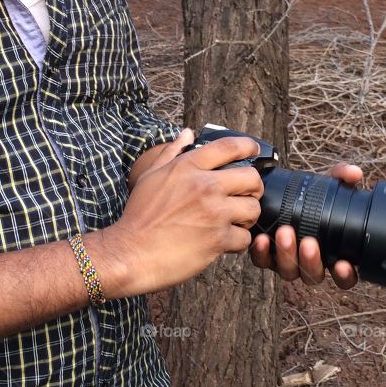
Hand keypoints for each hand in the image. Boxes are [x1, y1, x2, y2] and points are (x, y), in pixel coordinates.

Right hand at [102, 129, 265, 295]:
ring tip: (234, 222)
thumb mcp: (151, 176)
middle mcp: (204, 186)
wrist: (130, 253)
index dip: (248, 146)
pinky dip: (237, 242)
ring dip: (247, 217)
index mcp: (188, 167)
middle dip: (253, 188)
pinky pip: (244, 237)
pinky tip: (224, 243)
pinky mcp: (217, 239)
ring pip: (253, 209)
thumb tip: (188, 133)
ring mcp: (213, 213)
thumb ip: (172, 152)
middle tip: (246, 196)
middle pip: (251, 178)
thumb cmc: (138, 216)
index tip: (255, 151)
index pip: (229, 147)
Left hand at [249, 162, 363, 288]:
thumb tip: (354, 173)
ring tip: (285, 233)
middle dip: (311, 261)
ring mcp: (287, 262)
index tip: (343, 263)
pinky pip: (262, 261)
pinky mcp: (265, 256)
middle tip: (308, 242)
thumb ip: (341, 176)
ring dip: (287, 255)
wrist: (278, 192)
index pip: (344, 275)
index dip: (345, 275)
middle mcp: (310, 263)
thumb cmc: (310, 195)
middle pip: (313, 275)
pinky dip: (261, 252)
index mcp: (332, 253)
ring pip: (289, 271)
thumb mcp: (327, 183)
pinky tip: (262, 238)